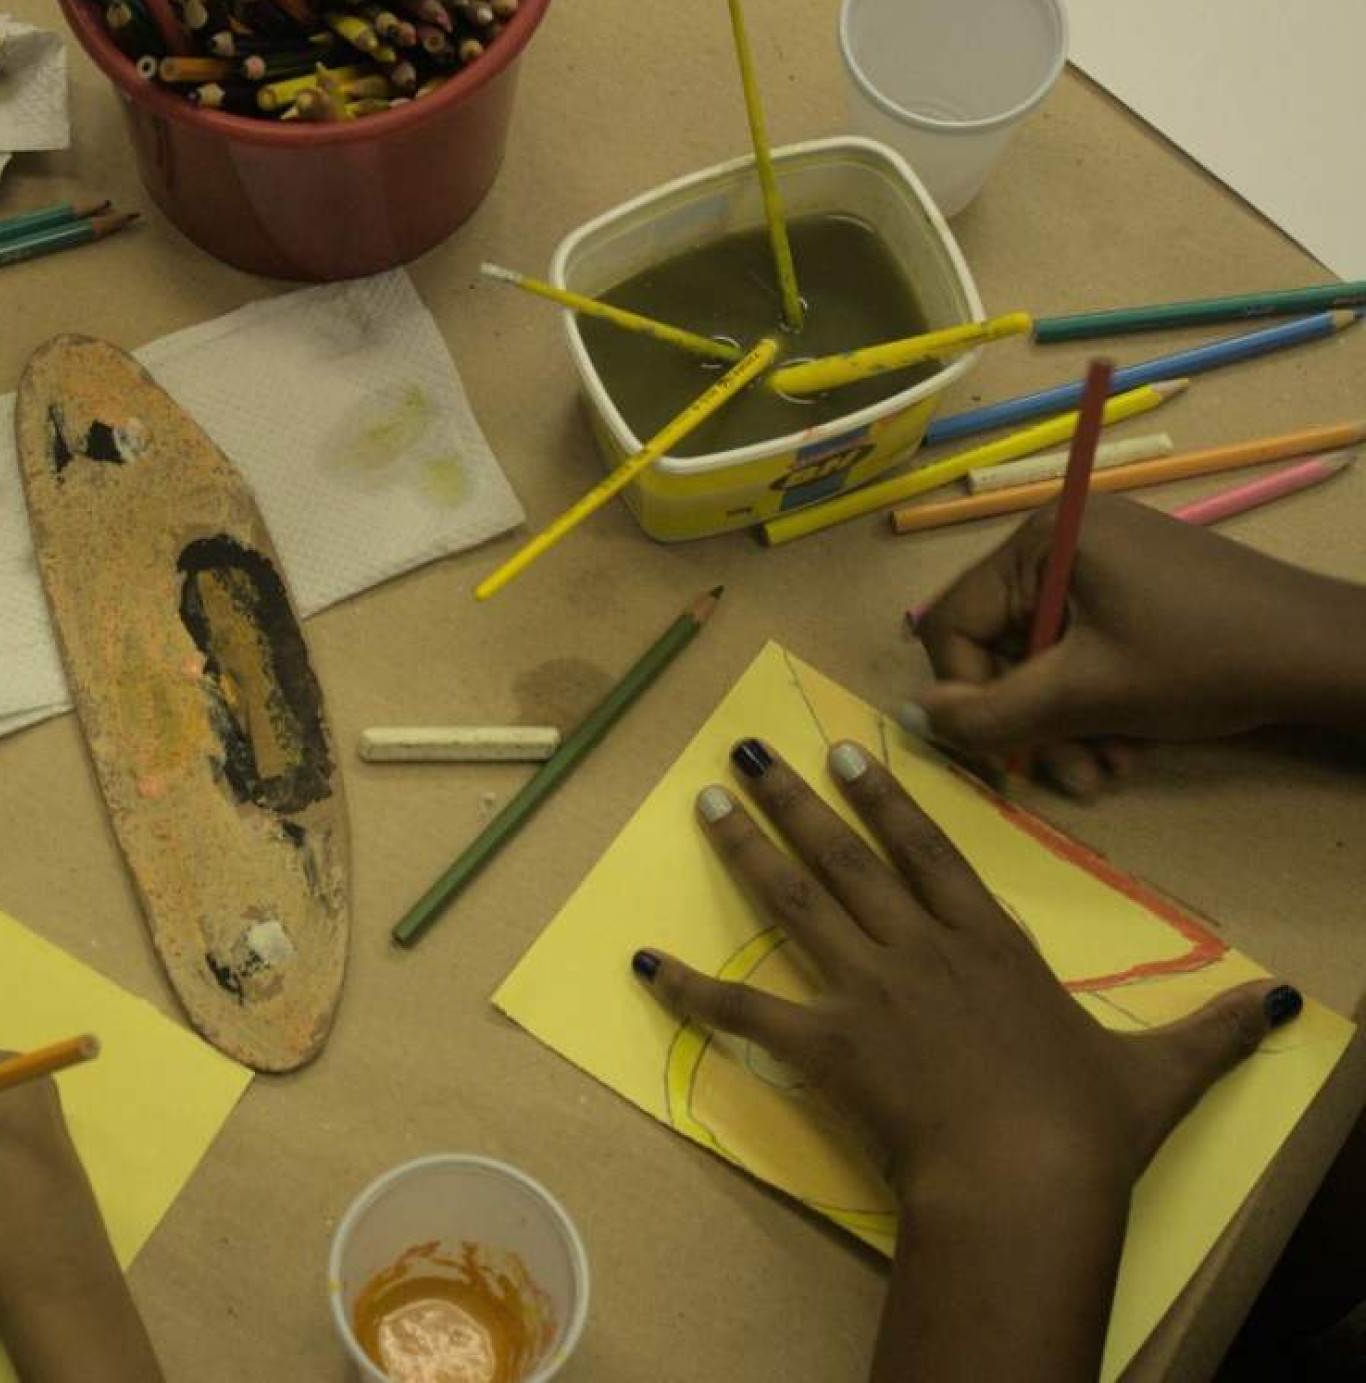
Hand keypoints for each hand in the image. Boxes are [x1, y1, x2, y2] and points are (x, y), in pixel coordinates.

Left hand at [630, 738, 1297, 1379]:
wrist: (1024, 1179)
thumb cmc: (1088, 1126)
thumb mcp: (1163, 1071)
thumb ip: (1213, 1030)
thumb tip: (1282, 1006)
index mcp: (989, 943)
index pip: (930, 850)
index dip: (888, 796)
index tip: (852, 748)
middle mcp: (919, 949)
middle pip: (848, 856)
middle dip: (796, 797)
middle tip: (747, 751)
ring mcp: (865, 990)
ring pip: (795, 901)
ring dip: (747, 849)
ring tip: (705, 801)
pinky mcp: (825, 1043)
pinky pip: (746, 1008)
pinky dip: (692, 986)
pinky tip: (645, 961)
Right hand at [913, 496, 1365, 796]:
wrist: (1329, 657)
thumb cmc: (1202, 662)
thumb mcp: (1085, 695)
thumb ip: (990, 713)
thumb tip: (913, 716)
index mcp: (1041, 538)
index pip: (953, 622)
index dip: (967, 695)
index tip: (1005, 750)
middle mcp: (1062, 537)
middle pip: (998, 644)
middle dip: (1028, 718)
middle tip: (1069, 776)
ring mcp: (1103, 561)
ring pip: (1040, 658)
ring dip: (1062, 723)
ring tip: (1106, 770)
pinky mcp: (1136, 589)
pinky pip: (1080, 649)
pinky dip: (1093, 702)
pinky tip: (1126, 743)